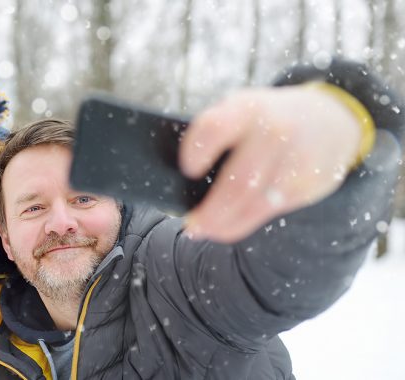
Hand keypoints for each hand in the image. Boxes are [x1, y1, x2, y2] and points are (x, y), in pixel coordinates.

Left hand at [179, 85, 361, 242]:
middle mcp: (275, 133)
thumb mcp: (241, 108)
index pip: (215, 128)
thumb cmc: (266, 119)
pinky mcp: (308, 185)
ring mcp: (295, 161)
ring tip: (201, 230)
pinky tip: (223, 228)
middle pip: (238, 181)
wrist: (331, 121)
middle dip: (210, 211)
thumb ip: (214, 130)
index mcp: (248, 108)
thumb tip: (178, 176)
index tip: (186, 170)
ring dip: (222, 224)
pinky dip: (240, 225)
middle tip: (190, 225)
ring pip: (254, 204)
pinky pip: (268, 213)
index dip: (196, 151)